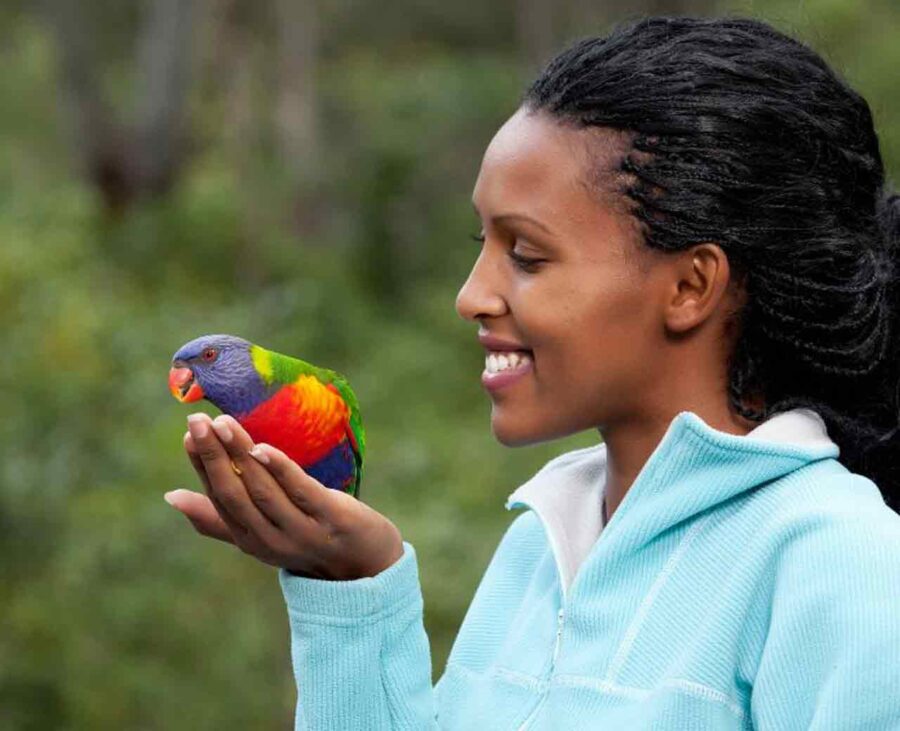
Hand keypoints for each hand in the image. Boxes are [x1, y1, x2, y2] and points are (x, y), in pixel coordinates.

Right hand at [165, 413, 404, 580]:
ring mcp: (301, 531)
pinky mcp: (331, 518)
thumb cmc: (307, 538)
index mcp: (249, 539)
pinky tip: (262, 448)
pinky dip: (280, 469)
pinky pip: (301, 492)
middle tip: (198, 421)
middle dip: (214, 457)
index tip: (190, 433)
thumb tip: (171, 496)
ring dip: (241, 455)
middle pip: (236, 494)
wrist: (366, 563)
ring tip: (224, 424)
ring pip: (264, 490)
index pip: (219, 498)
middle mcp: (270, 539)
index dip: (202, 466)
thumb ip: (219, 517)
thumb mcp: (261, 533)